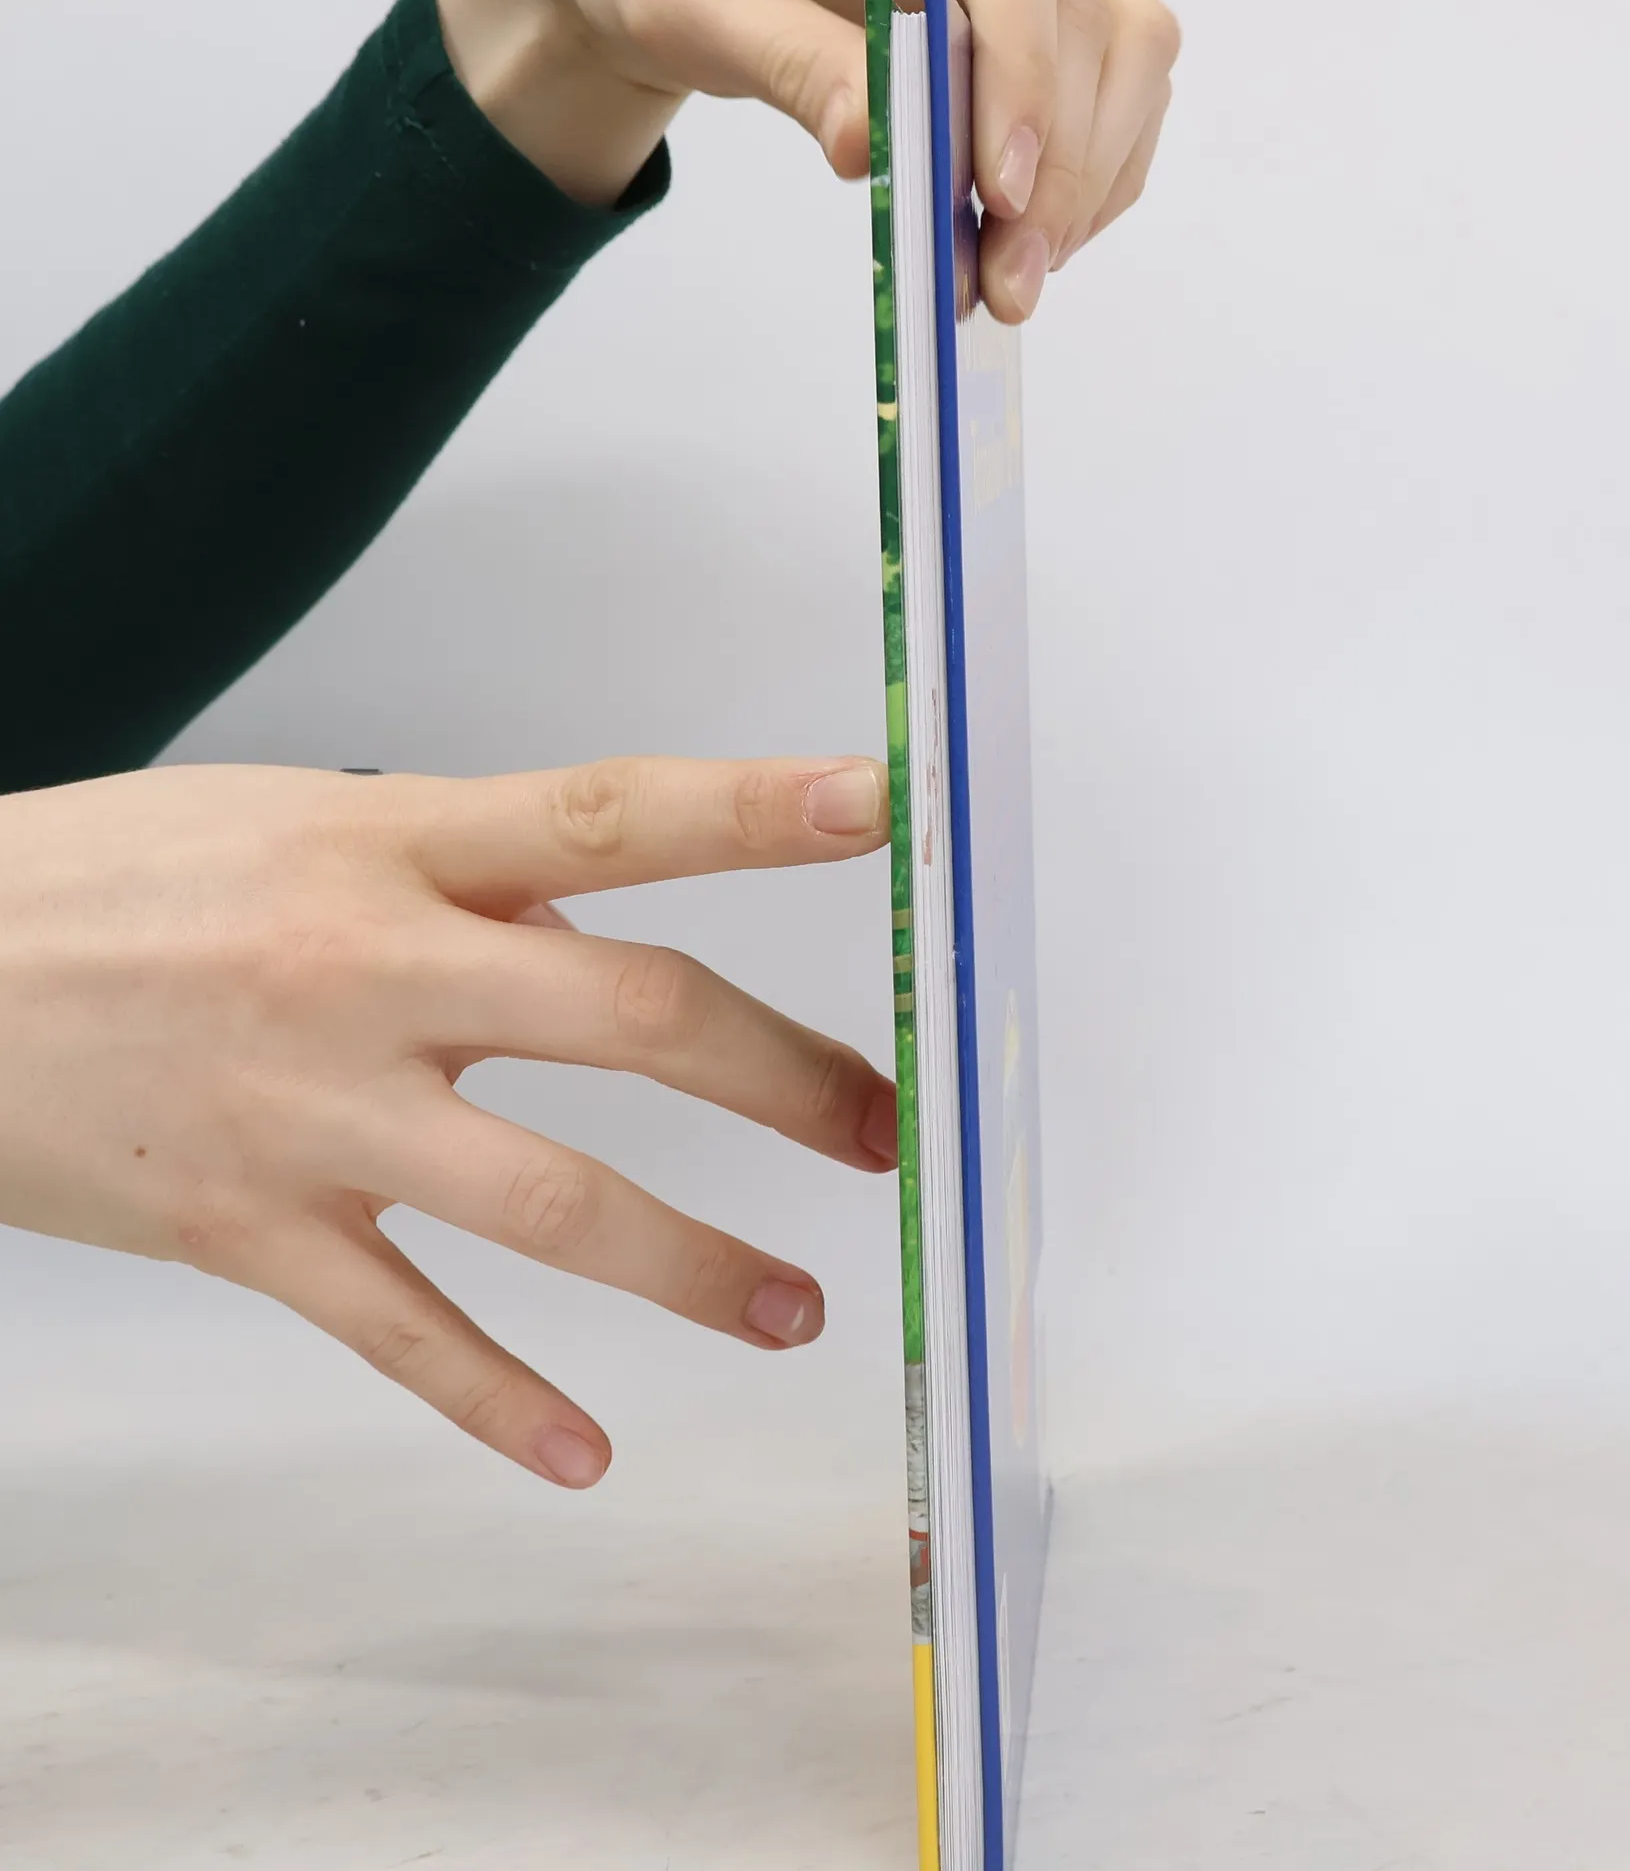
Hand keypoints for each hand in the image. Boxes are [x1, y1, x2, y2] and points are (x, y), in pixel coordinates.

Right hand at [0, 757, 896, 1487]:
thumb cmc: (121, 883)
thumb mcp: (298, 819)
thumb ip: (461, 864)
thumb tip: (600, 918)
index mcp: (392, 843)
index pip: (610, 812)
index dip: (752, 806)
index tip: (876, 805)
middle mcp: (370, 970)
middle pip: (631, 1019)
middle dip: (783, 1077)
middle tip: (880, 1129)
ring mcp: (312, 1112)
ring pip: (550, 1202)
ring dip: (695, 1268)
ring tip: (794, 1309)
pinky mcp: (246, 1230)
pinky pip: (400, 1334)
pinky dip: (502, 1402)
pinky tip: (587, 1451)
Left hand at [437, 0, 1179, 320]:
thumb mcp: (701, 4)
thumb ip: (792, 62)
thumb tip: (872, 145)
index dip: (1028, 77)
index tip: (1002, 191)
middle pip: (1095, 25)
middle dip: (1063, 167)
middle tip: (1008, 281)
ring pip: (1127, 67)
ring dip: (1084, 189)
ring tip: (1011, 280)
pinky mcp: (1040, 36)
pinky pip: (1111, 107)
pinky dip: (1083, 189)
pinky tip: (1023, 243)